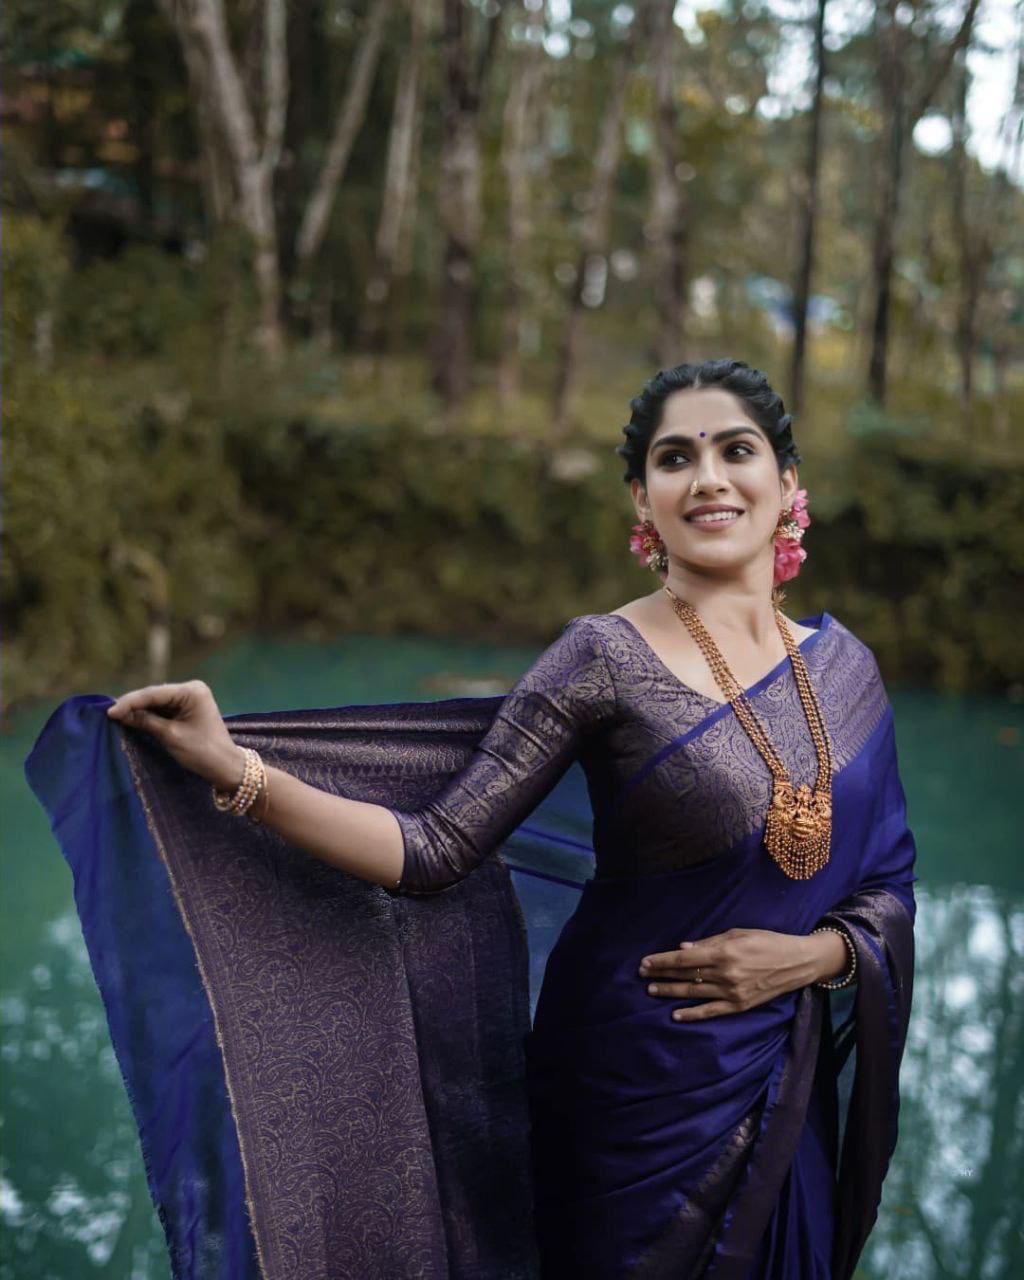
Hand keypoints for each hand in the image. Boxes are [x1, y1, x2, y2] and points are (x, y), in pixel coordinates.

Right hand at [107, 680, 244, 789]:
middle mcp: (191, 689)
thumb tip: (119, 714)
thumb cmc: (202, 752)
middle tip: (109, 714)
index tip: (110, 712)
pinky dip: (148, 715)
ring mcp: (189, 698)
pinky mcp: (186, 708)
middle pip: (154, 695)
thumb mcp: (171, 736)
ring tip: (116, 716)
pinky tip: (132, 718)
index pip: (154, 693)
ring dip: (138, 710)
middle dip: (132, 705)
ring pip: (156, 702)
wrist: (225, 766)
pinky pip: (163, 709)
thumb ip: (145, 721)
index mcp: (192, 691)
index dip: (130, 702)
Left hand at [637, 927, 831, 1021]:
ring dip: (670, 992)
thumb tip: (683, 948)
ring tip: (652, 990)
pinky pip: (711, 1011)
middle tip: (642, 975)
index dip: (662, 961)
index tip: (646, 962)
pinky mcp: (740, 1006)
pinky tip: (676, 1014)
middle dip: (661, 975)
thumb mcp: (738, 933)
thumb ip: (710, 942)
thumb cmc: (767, 941)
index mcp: (724, 952)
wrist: (797, 963)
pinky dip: (692, 1014)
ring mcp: (732, 992)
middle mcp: (725, 974)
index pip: (684, 958)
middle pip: (685, 975)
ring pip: (694, 993)